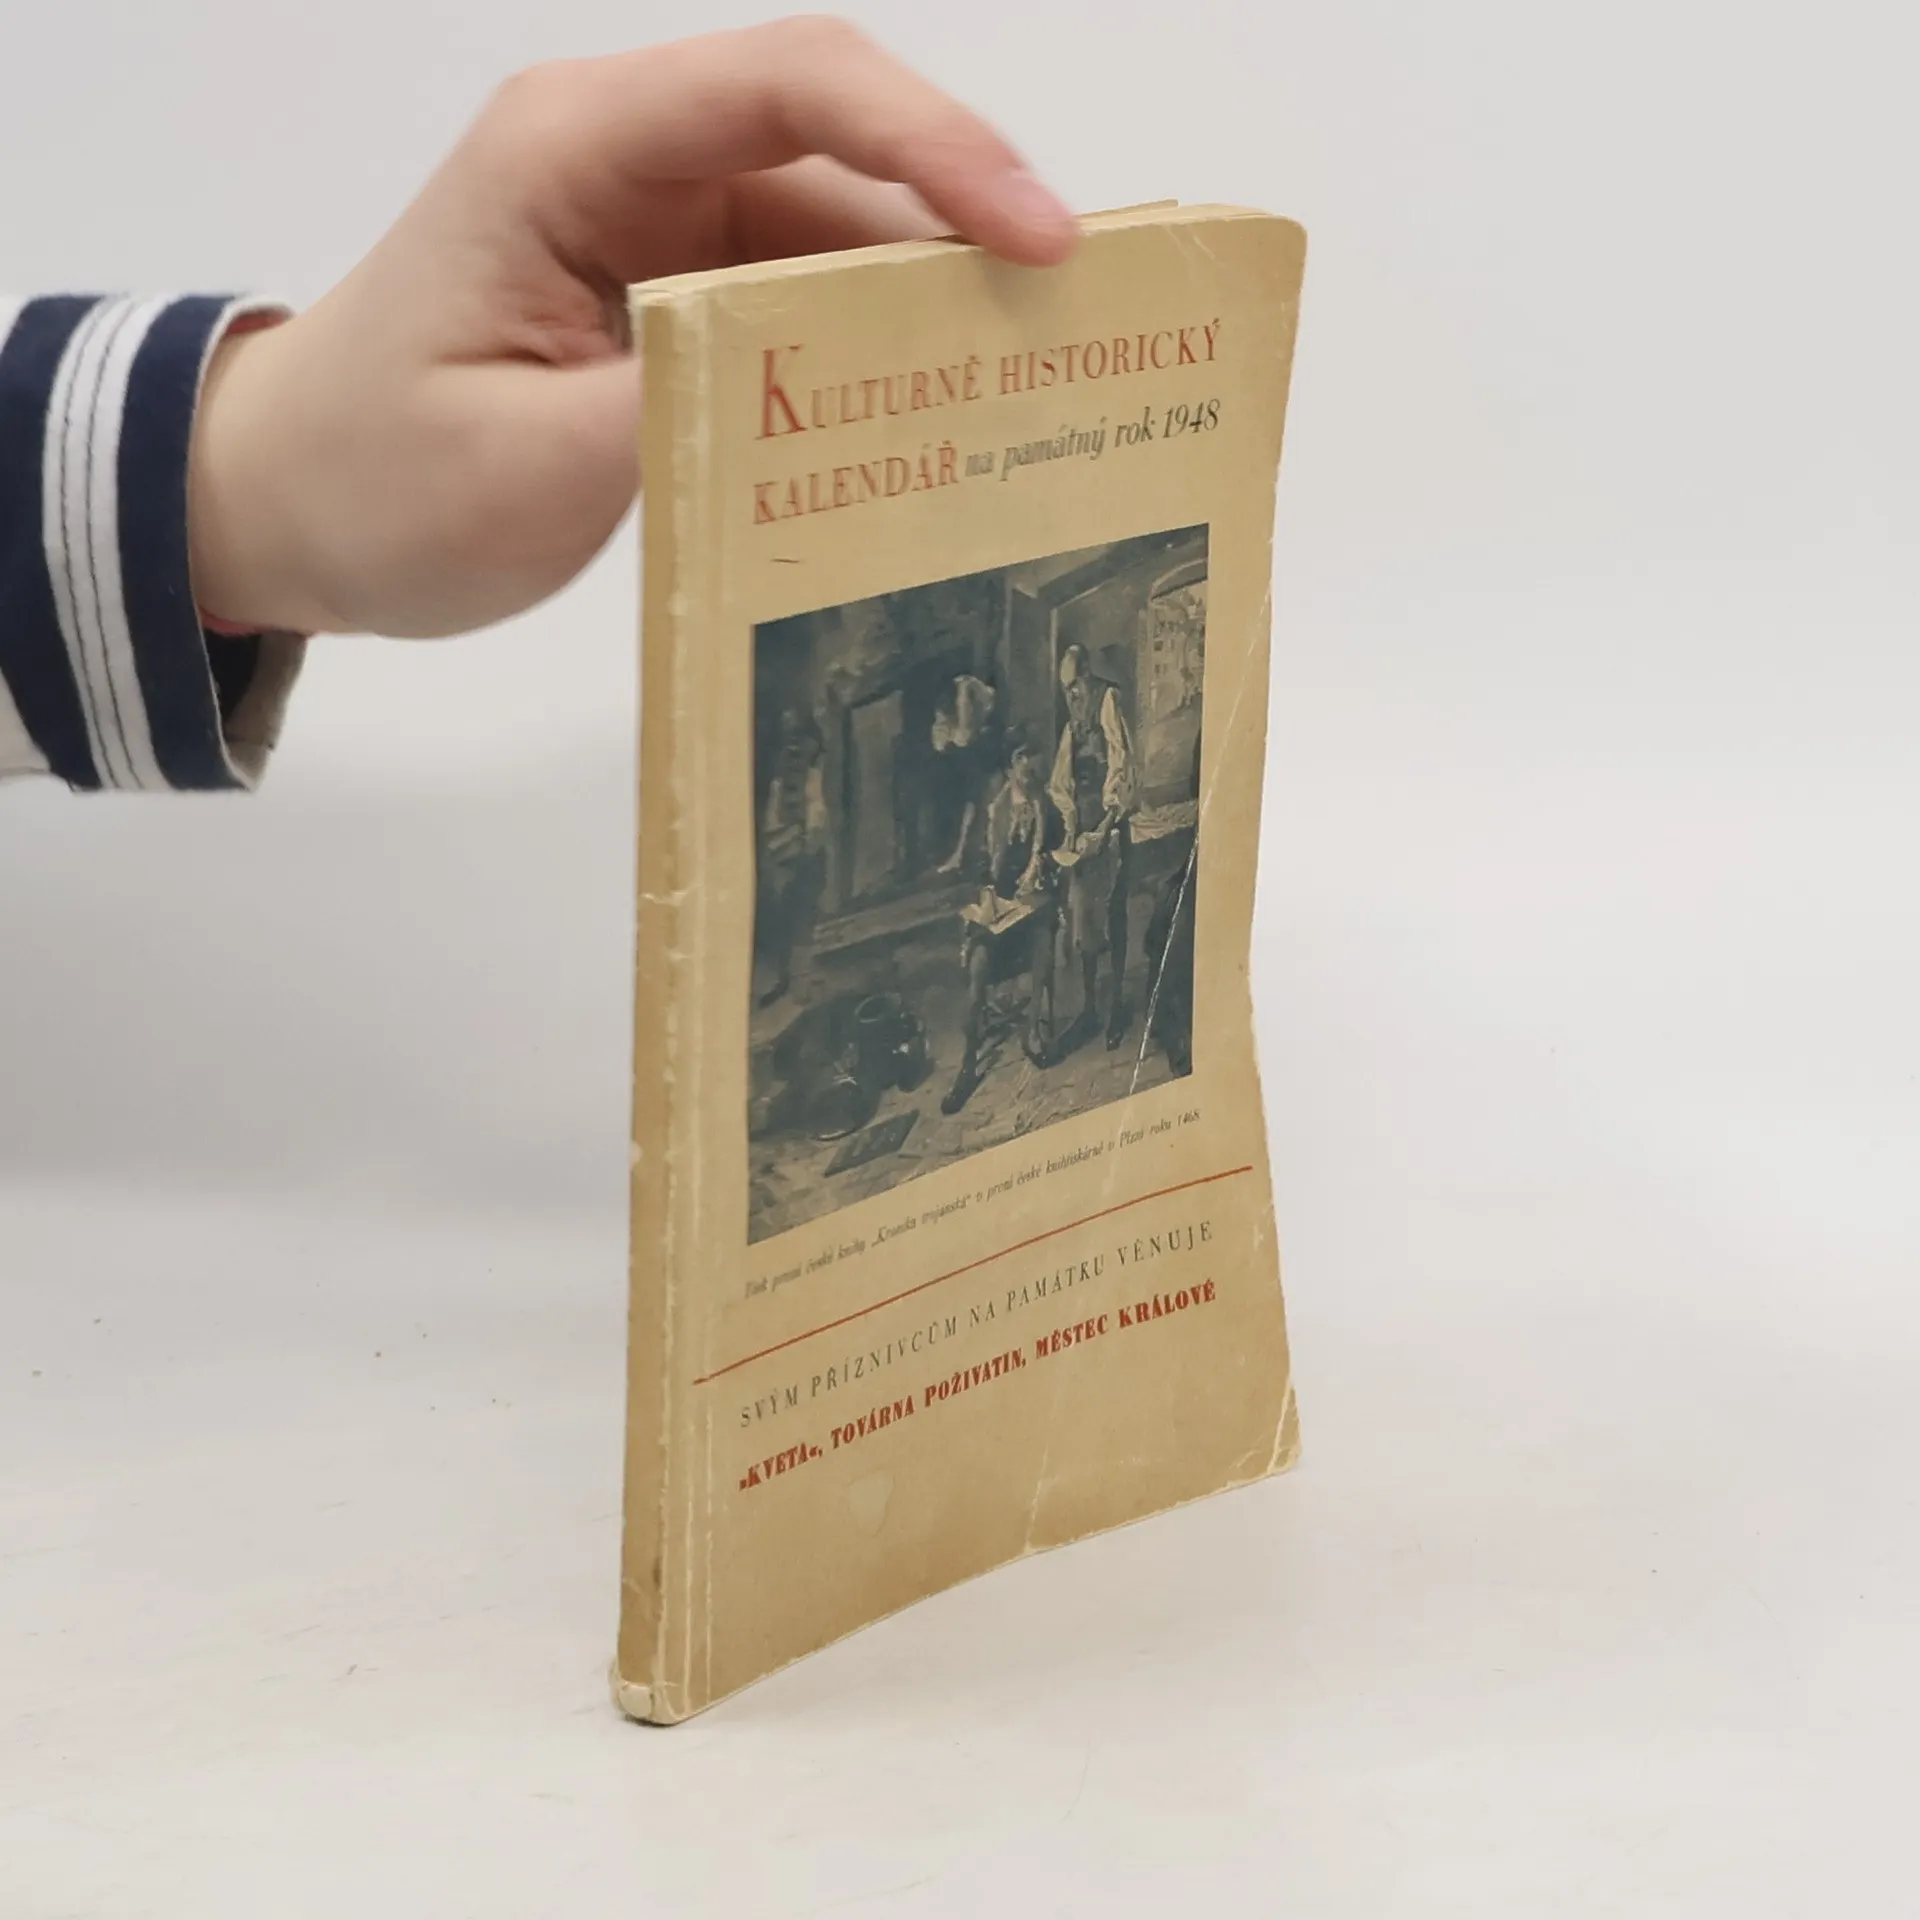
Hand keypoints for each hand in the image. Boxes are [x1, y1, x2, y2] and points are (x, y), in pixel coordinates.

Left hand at [187, 17, 1077, 637]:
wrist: (289, 503)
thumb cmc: (377, 478)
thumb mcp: (530, 464)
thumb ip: (688, 408)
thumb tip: (842, 384)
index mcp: (573, 151)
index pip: (789, 87)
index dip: (934, 146)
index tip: (1040, 239)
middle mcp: (625, 157)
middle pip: (836, 146)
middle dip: (963, 226)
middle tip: (1075, 331)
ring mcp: (650, 222)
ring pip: (832, 226)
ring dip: (924, 300)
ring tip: (1024, 386)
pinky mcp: (665, 290)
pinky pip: (798, 295)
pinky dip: (869, 348)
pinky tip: (930, 412)